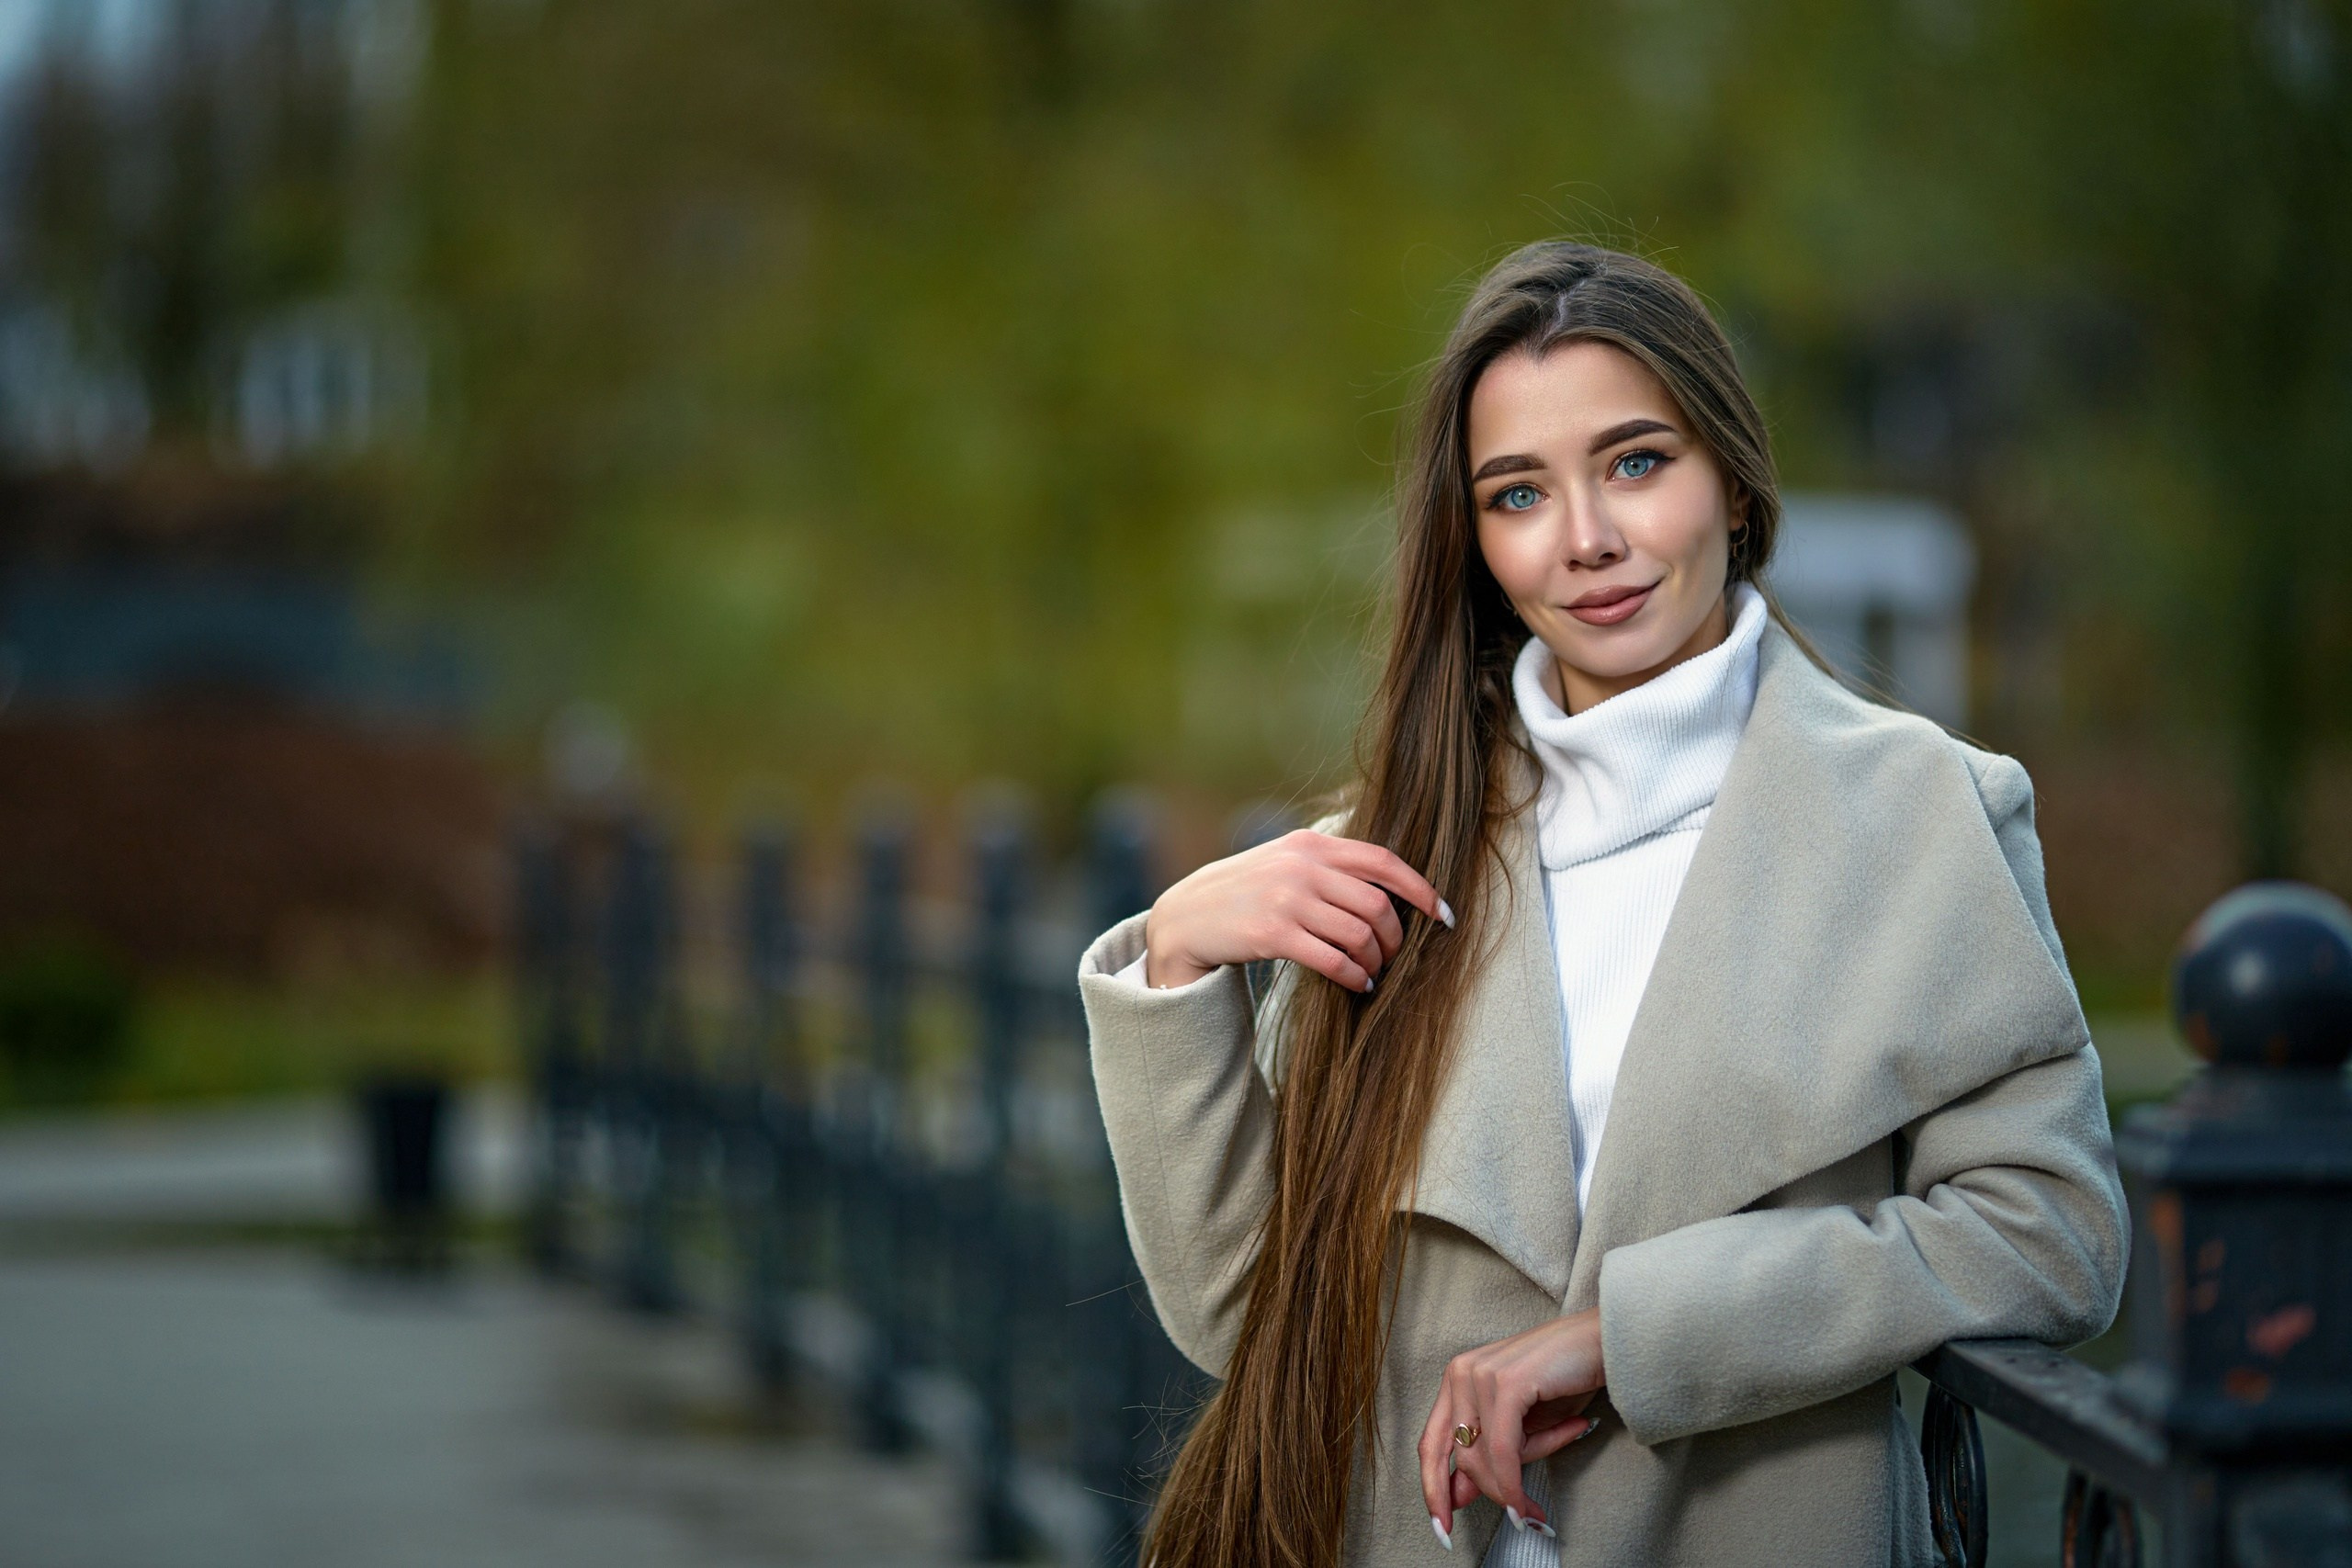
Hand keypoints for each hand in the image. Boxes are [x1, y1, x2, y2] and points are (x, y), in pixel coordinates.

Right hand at [1142, 830, 1451, 991]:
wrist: (1185, 916)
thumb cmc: (1244, 893)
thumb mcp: (1283, 862)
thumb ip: (1326, 865)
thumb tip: (1387, 885)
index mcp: (1310, 844)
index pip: (1383, 861)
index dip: (1421, 889)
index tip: (1443, 914)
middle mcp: (1301, 866)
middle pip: (1377, 903)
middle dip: (1397, 936)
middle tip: (1397, 956)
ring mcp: (1286, 899)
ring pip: (1359, 934)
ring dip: (1377, 960)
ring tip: (1374, 972)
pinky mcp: (1272, 934)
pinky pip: (1333, 960)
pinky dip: (1355, 975)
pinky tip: (1358, 984)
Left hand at [1418, 1309, 1605, 1543]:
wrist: (1603, 1343)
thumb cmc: (1567, 1381)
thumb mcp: (1523, 1427)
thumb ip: (1491, 1455)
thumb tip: (1458, 1497)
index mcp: (1458, 1379)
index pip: (1431, 1443)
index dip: (1433, 1489)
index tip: (1442, 1530)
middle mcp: (1461, 1372)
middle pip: (1460, 1456)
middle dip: (1491, 1494)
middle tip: (1523, 1517)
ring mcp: (1481, 1374)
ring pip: (1481, 1458)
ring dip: (1510, 1490)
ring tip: (1537, 1504)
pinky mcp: (1507, 1382)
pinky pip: (1505, 1450)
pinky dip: (1513, 1483)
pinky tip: (1526, 1504)